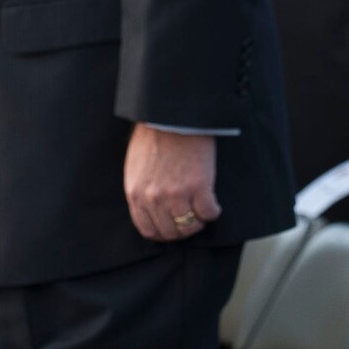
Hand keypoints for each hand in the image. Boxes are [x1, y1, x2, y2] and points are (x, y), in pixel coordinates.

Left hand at [124, 124, 220, 242]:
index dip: (163, 233)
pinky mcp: (199, 186)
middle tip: (191, 220)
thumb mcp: (136, 167)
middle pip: (171, 231)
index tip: (172, 228)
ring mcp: (177, 194)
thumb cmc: (153, 136)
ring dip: (198, 222)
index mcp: (136, 194)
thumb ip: (141, 190)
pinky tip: (213, 204)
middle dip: (182, 229)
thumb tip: (151, 208)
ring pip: (190, 225)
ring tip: (203, 212)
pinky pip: (208, 212)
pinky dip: (213, 212)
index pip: (148, 230)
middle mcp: (154, 199)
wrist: (170, 116)